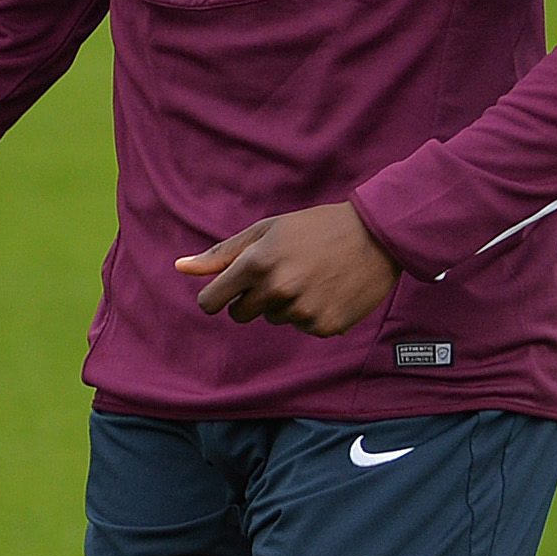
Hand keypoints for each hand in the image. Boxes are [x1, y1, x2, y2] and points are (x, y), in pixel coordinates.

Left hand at [179, 201, 397, 337]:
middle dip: (251, 298)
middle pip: (240, 314)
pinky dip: (311, 313)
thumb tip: (180, 267)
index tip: (226, 291)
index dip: (216, 297)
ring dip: (284, 304)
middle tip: (280, 273)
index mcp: (255, 264)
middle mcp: (276, 291)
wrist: (376, 236)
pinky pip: (303, 327)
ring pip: (274, 319)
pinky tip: (328, 290)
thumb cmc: (313, 228)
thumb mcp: (264, 231)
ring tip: (309, 276)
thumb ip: (221, 254)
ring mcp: (302, 311)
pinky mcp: (326, 326)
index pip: (210, 302)